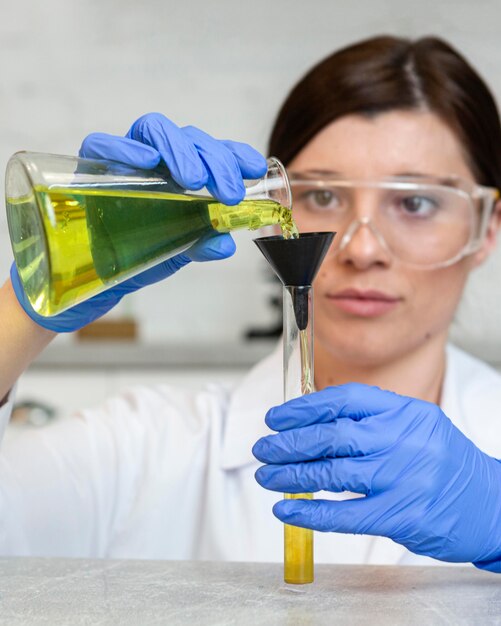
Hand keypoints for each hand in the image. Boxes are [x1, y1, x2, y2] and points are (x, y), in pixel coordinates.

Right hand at [12, 113, 266, 331]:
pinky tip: (148, 162)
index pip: (209, 153)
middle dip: (214, 160)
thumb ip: (198, 245)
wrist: (84, 284)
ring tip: (193, 179)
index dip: (233, 154)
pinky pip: (101, 146)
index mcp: (178, 178)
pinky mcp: (89, 168)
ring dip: (178, 150)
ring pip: (152, 131)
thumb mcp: (171, 254)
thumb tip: (226, 242)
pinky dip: (124, 150)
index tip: (254, 168)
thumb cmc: (129, 259)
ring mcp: (121, 162)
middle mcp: (153, 164)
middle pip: (187, 139)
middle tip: (228, 191)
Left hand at [253, 383, 500, 571]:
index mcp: (404, 412)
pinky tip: (287, 509)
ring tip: (267, 476)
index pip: (344, 399)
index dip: (303, 408)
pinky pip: (345, 513)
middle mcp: (403, 440)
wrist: (490, 505)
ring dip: (291, 473)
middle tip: (263, 448)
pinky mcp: (401, 515)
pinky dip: (310, 511)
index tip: (276, 418)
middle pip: (333, 434)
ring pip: (333, 471)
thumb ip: (372, 420)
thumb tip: (313, 423)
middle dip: (290, 441)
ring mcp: (402, 478)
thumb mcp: (416, 425)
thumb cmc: (444, 463)